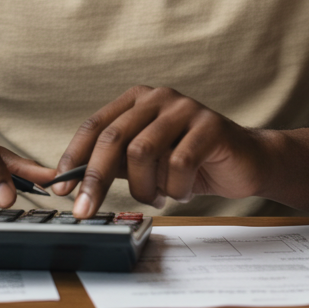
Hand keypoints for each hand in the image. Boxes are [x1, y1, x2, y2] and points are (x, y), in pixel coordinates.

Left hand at [52, 86, 272, 217]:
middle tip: (85, 210)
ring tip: (159, 197)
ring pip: (143, 153)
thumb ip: (114, 165)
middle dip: (95, 179)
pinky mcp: (210, 126)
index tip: (62, 189)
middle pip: (114, 138)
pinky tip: (183, 191)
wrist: (246, 162)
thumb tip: (69, 181)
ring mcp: (185, 108)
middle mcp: (159, 97)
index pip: (95, 126)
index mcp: (138, 100)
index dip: (74, 157)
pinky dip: (175, 188)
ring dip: (146, 187)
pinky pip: (178, 165)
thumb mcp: (146, 163)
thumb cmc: (191, 162)